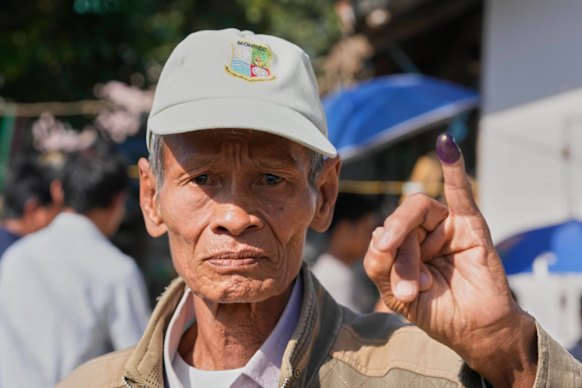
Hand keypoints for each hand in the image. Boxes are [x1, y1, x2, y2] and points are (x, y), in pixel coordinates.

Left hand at [364, 133, 536, 386]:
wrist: (475, 330)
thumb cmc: (436, 310)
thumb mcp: (395, 292)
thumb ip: (379, 264)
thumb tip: (379, 235)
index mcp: (400, 245)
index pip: (381, 235)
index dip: (386, 259)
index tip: (403, 291)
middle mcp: (419, 231)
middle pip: (397, 222)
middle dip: (400, 257)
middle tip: (411, 287)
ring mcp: (443, 225)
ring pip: (417, 211)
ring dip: (413, 247)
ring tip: (422, 279)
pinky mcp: (469, 224)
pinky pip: (460, 192)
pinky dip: (453, 166)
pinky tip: (446, 145)